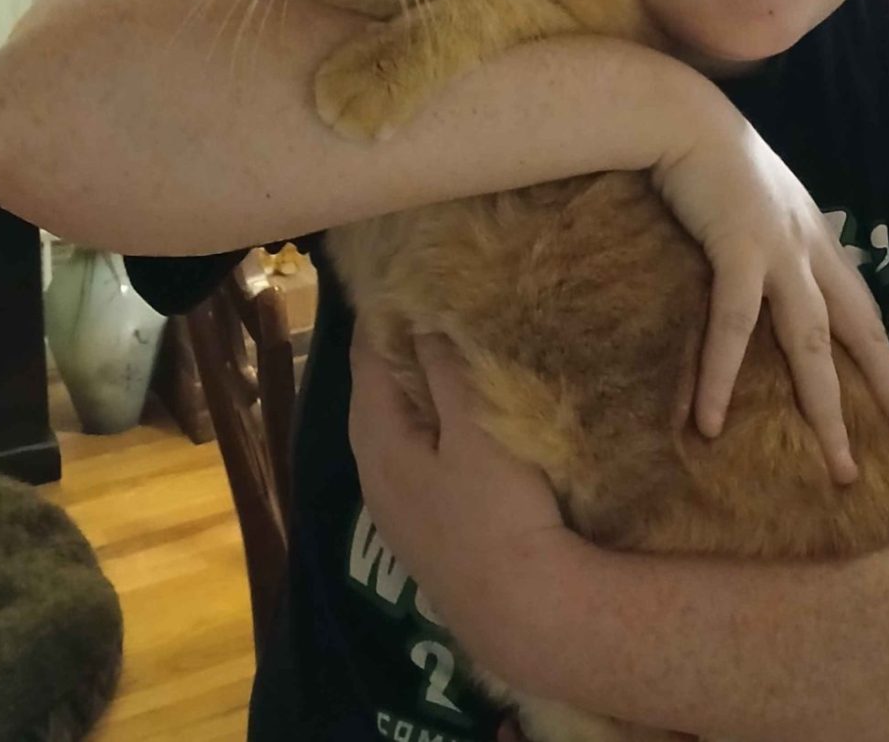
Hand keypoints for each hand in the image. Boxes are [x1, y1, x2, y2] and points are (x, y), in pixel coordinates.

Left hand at [348, 332, 584, 665]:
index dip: (385, 314)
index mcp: (376, 436)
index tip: (411, 276)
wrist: (520, 612)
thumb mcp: (476, 431)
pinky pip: (413, 450)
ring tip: (448, 347)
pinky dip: (427, 420)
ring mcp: (394, 502)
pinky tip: (456, 416)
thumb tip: (423, 317)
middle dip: (399, 347)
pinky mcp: (421, 524)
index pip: (367, 356)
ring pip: (394, 423)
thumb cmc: (498, 512)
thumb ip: (446, 372)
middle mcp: (372, 468)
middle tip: (435, 303)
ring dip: (415, 386)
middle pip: (375, 390)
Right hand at [653, 113, 888, 484]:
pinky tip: (709, 420)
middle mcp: (811, 253)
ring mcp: (779, 252)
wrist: (685, 118)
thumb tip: (771, 285)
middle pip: (863, 338)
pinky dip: (721, 373)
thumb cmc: (713, 159)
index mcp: (819, 244)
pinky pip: (734, 324)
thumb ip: (775, 243)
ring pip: (812, 344)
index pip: (869, 318)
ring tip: (839, 468)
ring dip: (827, 409)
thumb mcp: (760, 205)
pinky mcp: (738, 249)